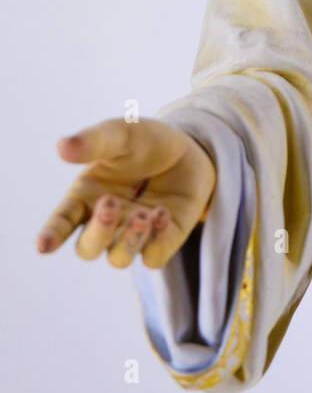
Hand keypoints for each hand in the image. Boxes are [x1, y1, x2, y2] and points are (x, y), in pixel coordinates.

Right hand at [36, 118, 216, 268]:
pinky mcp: (161, 241)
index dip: (51, 235)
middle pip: (88, 248)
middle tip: (110, 203)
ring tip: (144, 212)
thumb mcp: (121, 134)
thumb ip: (94, 142)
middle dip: (98, 231)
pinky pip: (154, 257)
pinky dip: (157, 241)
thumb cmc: (143, 142)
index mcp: (85, 197)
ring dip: (129, 240)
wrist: (187, 150)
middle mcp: (104, 222)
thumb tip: (62, 146)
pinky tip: (163, 215)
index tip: (44, 245)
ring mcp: (132, 235)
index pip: (61, 222)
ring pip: (119, 258)